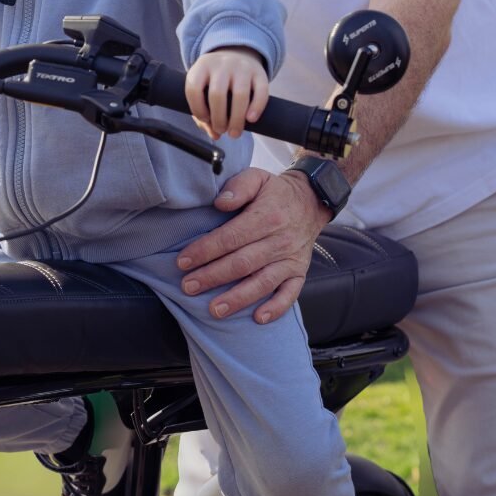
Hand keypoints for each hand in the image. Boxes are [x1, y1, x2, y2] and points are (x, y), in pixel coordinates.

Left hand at [176, 168, 327, 323]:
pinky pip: (290, 294)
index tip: (183, 262)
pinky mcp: (299, 273)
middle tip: (188, 287)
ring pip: (263, 282)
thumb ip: (238, 186)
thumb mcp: (257, 177)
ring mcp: (291, 259)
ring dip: (238, 298)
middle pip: (242, 263)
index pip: (231, 237)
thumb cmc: (275, 192)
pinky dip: (276, 308)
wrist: (312, 201)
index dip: (206, 250)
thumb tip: (220, 202)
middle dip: (213, 277)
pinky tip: (257, 318)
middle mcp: (280, 241)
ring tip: (214, 310)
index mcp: (267, 216)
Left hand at [185, 47, 268, 139]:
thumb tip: (214, 135)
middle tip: (221, 130)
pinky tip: (251, 119)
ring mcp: (242, 67)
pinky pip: (261, 92)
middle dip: (219, 119)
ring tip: (235, 133)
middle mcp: (221, 64)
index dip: (197, 109)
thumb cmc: (216, 79)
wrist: (237, 52)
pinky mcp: (260, 73)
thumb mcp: (203, 87)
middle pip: (217, 95)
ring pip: (240, 95)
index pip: (194, 89)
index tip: (205, 120)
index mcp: (202, 67)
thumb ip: (203, 114)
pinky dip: (257, 108)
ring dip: (237, 119)